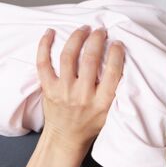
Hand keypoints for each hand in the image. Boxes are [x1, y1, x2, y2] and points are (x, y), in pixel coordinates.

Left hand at [36, 26, 123, 148]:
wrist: (67, 138)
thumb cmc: (91, 124)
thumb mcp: (111, 113)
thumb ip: (116, 92)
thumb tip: (121, 64)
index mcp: (101, 102)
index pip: (112, 72)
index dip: (116, 53)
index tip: (117, 43)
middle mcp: (82, 96)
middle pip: (90, 59)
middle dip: (97, 40)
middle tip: (101, 31)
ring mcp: (63, 91)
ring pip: (68, 57)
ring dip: (77, 38)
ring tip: (84, 29)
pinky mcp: (49, 89)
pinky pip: (43, 63)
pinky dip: (44, 46)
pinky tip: (50, 33)